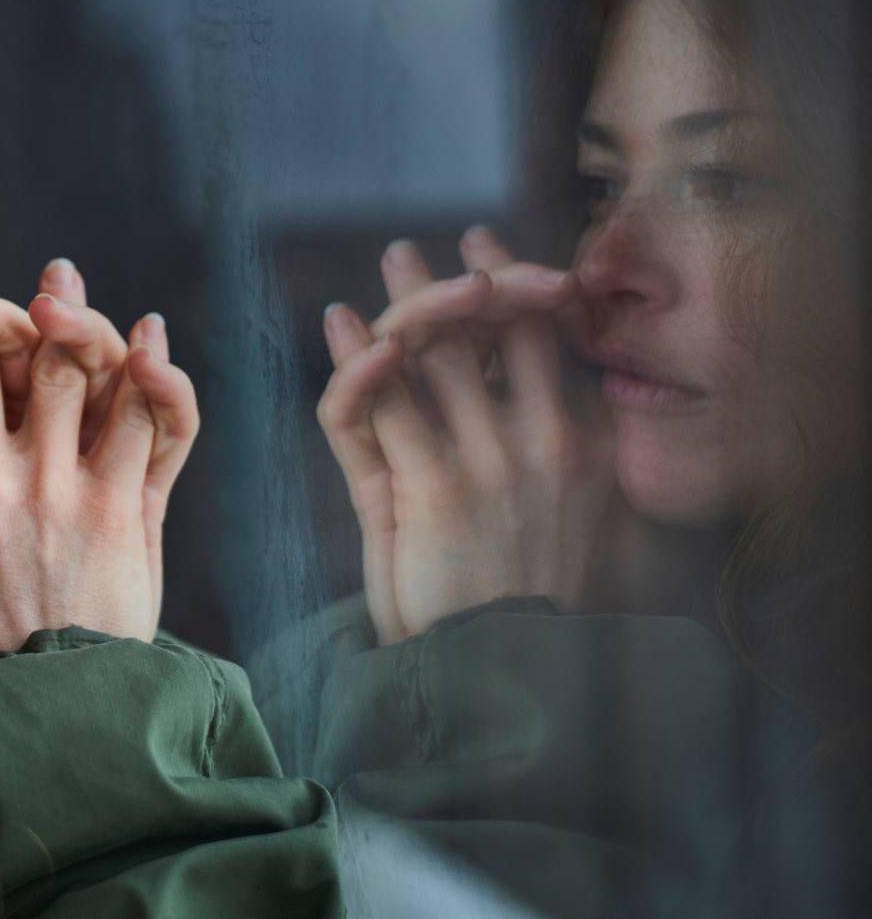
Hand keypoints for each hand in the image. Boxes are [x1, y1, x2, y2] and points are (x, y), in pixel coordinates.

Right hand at [0, 259, 197, 666]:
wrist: (41, 714)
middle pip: (9, 353)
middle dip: (16, 299)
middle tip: (35, 276)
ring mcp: (66, 489)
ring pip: (80, 369)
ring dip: (82, 317)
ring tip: (70, 282)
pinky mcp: (125, 509)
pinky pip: (150, 419)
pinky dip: (156, 373)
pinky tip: (150, 341)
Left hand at [316, 226, 615, 643]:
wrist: (510, 674)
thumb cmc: (531, 602)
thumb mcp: (564, 514)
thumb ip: (544, 447)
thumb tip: (528, 385)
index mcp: (587, 447)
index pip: (552, 340)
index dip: (519, 286)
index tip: (488, 255)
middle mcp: (546, 443)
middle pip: (494, 331)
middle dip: (451, 283)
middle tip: (413, 253)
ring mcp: (488, 462)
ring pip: (432, 353)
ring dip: (401, 302)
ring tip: (385, 266)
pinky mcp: (430, 489)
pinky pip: (376, 400)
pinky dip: (354, 358)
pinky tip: (341, 323)